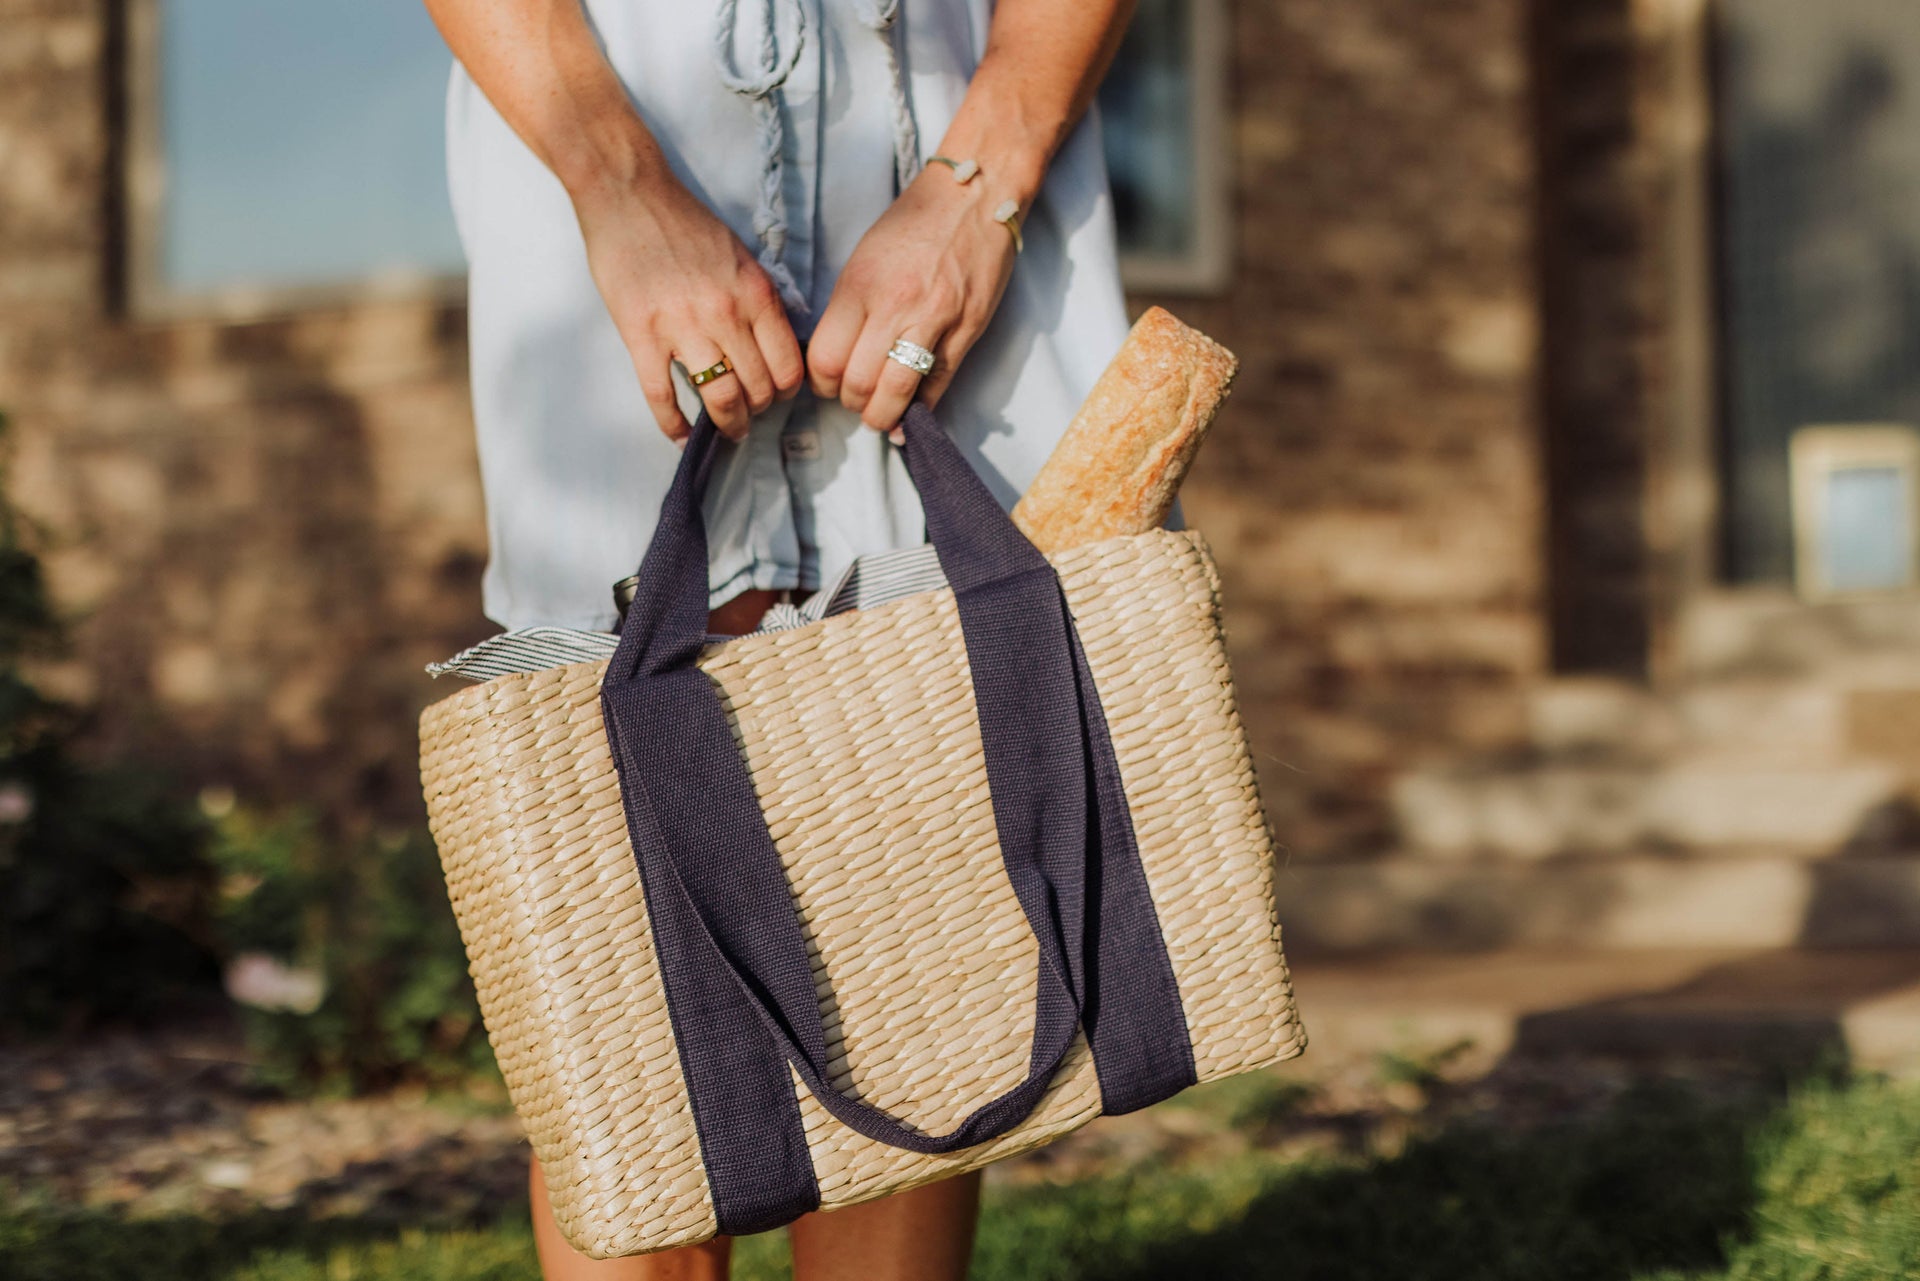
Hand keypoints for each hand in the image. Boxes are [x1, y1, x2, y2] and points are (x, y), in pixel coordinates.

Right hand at [573, 175, 804, 441]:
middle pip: (758, 388)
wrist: (628, 192)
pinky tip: (680, 435)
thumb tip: (773, 347)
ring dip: (727, 423)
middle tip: (748, 414)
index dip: (785, 392)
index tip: (775, 395)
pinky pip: (662, 395)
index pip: (788, 366)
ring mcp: (683, 326)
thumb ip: (758, 302)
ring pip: (719, 398)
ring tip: (724, 428)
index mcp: (755, 294)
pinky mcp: (642, 334)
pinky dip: (673, 424)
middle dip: (757, 411)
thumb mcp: (741, 257)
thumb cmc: (684, 221)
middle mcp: (726, 313)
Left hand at [807, 167, 1017, 434]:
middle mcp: (894, 306)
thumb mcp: (864, 258)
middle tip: (855, 401)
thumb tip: (838, 358)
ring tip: (881, 416)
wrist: (973, 196)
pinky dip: (922, 406)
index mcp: (859, 285)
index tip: (827, 385)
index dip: (821, 384)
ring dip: (884, 415)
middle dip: (852, 404)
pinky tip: (913, 411)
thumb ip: (849, 309)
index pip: (825, 359)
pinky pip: (939, 383)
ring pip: (898, 392)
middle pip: (858, 383)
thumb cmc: (914, 223)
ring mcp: (934, 320)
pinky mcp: (967, 330)